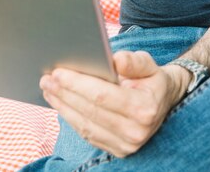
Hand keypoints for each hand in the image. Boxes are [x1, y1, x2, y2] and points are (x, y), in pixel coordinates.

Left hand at [40, 50, 188, 157]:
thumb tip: (115, 60)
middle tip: (46, 78)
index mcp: (143, 108)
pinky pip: (87, 133)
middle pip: (90, 111)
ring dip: (62, 106)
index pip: (102, 95)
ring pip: (85, 125)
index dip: (77, 84)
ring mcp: (126, 145)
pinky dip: (70, 117)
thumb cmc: (151, 78)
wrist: (163, 101)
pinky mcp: (117, 150)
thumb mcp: (148, 63)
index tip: (57, 72)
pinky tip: (60, 102)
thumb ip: (133, 61)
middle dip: (64, 93)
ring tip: (48, 89)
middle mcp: (135, 131)